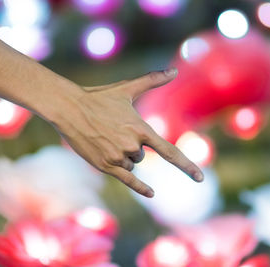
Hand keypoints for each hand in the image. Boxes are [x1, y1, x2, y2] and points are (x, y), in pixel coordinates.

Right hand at [54, 68, 203, 197]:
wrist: (69, 108)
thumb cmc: (99, 97)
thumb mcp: (127, 88)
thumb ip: (153, 80)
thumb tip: (175, 70)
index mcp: (141, 129)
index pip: (169, 152)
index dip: (186, 166)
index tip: (200, 178)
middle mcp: (132, 146)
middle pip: (143, 157)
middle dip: (133, 148)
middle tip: (114, 132)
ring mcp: (118, 157)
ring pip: (133, 165)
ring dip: (124, 157)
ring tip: (106, 139)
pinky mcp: (106, 166)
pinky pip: (128, 180)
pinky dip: (140, 187)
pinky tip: (153, 194)